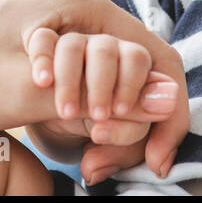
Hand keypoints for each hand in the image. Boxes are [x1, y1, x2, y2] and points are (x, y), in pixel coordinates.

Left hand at [0, 0, 189, 178]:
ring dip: (109, 124)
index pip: (160, 59)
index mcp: (84, 2)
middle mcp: (82, 7)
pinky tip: (73, 142)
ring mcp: (68, 26)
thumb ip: (104, 98)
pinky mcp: (54, 50)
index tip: (155, 160)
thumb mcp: (35, 95)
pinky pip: (94, 83)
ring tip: (84, 158)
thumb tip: (168, 99)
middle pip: (142, 71)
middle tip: (99, 162)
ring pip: (118, 82)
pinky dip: (90, 115)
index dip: (168, 113)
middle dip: (132, 123)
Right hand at [26, 28, 179, 181]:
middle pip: (106, 48)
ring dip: (70, 80)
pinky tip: (43, 82)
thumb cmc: (101, 122)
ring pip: (73, 44)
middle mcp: (100, 46)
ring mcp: (69, 44)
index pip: (137, 59)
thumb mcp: (119, 132)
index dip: (131, 85)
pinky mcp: (42, 46)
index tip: (120, 112)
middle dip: (102, 84)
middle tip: (98, 116)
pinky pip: (41, 39)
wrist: (62, 116)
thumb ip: (137, 134)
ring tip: (67, 113)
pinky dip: (42, 58)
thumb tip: (160, 162)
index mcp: (127, 60)